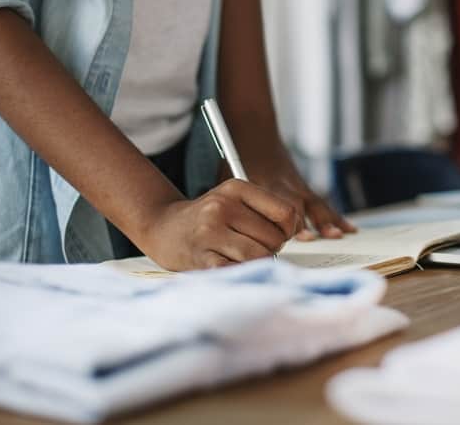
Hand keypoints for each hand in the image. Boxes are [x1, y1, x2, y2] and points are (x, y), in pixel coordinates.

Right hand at [139, 179, 300, 270]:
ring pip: (260, 256)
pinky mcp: (201, 258)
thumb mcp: (235, 199)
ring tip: (243, 256)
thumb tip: (296, 232)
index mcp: (236, 188)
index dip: (289, 229)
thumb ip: (266, 210)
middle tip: (254, 246)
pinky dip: (240, 271)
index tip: (277, 234)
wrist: (163, 227)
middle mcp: (222, 206)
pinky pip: (237, 270)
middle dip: (271, 248)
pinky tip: (230, 264)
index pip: (286, 212)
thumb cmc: (210, 217)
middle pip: (275, 238)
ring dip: (258, 262)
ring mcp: (210, 232)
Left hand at [228, 143, 356, 241]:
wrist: (254, 135)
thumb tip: (229, 238)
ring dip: (324, 220)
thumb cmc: (237, 161)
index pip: (273, 205)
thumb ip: (233, 207)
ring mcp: (294, 185)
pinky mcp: (302, 186)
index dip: (282, 221)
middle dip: (301, 224)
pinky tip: (347, 229)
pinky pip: (320, 203)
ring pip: (312, 204)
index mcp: (259, 184)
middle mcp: (280, 185)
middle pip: (294, 204)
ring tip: (335, 235)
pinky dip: (334, 217)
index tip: (293, 235)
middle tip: (308, 239)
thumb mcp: (227, 181)